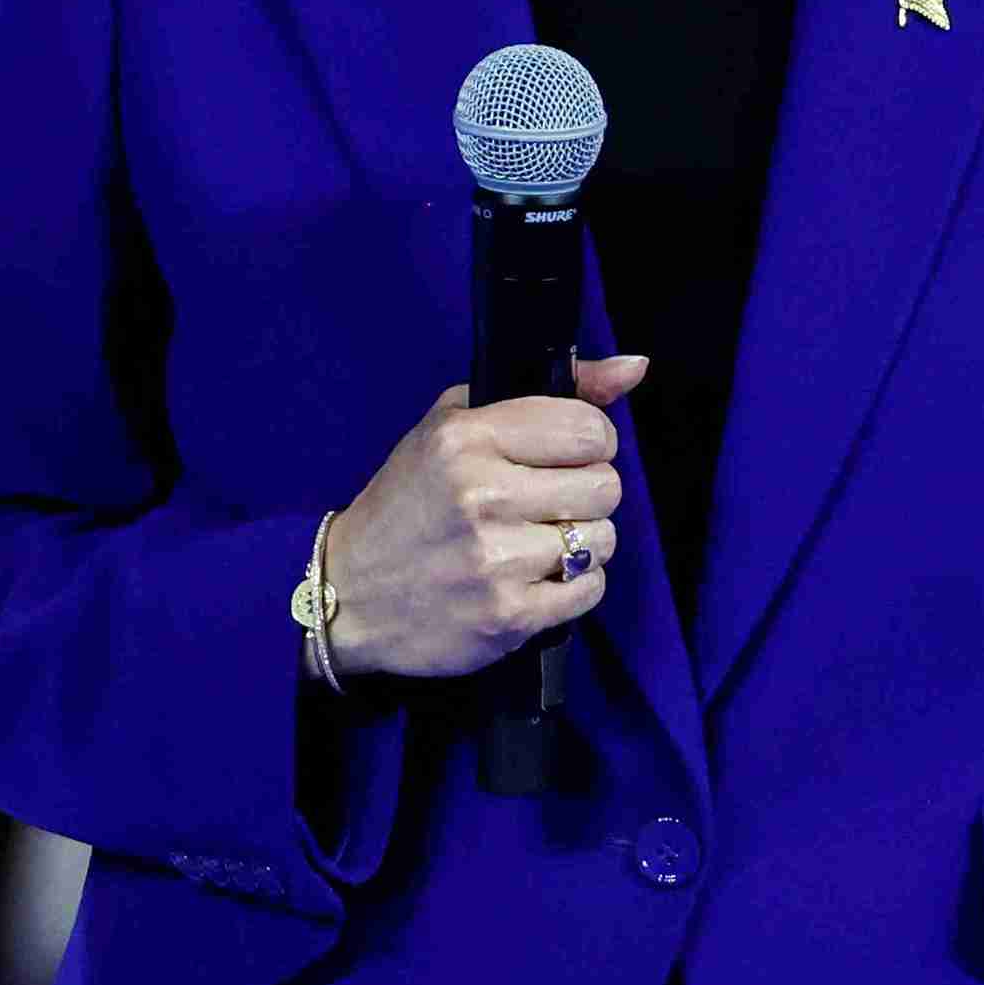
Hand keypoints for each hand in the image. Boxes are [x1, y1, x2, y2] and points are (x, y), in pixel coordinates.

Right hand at [321, 357, 643, 679]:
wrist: (348, 593)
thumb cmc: (406, 502)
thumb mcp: (454, 424)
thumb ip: (552, 392)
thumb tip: (635, 367)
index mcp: (467, 438)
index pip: (588, 429)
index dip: (589, 442)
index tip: (564, 455)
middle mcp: (483, 496)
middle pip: (605, 486)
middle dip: (585, 493)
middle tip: (546, 502)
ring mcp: (496, 561)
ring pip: (602, 540)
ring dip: (579, 543)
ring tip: (534, 541)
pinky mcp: (509, 617)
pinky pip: (590, 590)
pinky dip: (572, 586)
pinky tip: (532, 577)